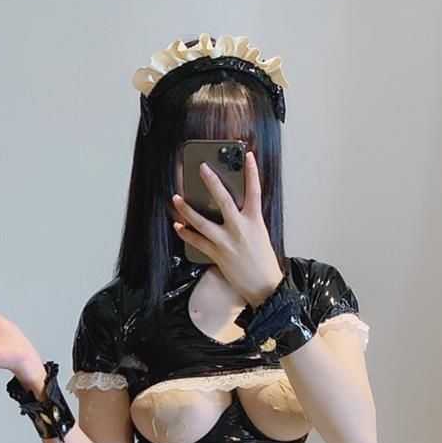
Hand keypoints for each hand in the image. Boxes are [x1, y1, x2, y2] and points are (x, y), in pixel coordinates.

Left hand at [172, 151, 283, 307]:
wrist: (264, 286)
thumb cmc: (263, 262)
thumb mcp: (260, 234)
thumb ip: (247, 220)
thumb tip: (233, 210)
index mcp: (255, 221)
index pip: (254, 190)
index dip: (252, 172)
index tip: (248, 156)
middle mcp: (240, 228)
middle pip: (223, 200)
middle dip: (212, 182)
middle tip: (202, 168)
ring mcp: (227, 242)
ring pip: (203, 222)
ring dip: (187, 210)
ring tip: (177, 199)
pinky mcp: (217, 255)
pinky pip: (197, 242)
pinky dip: (186, 234)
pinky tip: (178, 226)